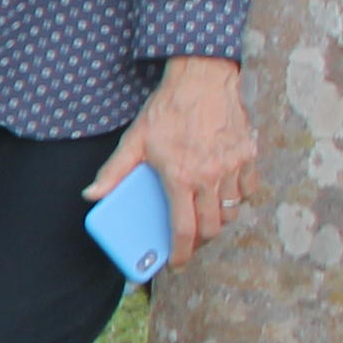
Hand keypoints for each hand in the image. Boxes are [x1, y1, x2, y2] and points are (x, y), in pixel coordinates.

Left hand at [98, 55, 256, 254]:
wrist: (203, 79)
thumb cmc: (166, 110)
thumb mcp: (134, 140)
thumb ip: (114, 171)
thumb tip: (92, 196)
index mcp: (181, 177)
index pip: (184, 229)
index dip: (181, 253)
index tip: (176, 264)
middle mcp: (211, 177)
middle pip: (212, 227)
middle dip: (200, 241)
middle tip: (188, 242)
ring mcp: (234, 167)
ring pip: (232, 211)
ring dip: (219, 220)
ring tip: (203, 218)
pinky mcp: (249, 155)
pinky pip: (249, 189)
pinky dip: (238, 198)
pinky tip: (223, 194)